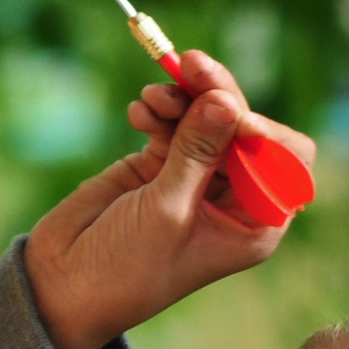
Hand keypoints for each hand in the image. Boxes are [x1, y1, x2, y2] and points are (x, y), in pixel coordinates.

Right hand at [24, 51, 316, 348]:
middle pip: (244, 127)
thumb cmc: (125, 268)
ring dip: (183, 98)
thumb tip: (227, 99)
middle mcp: (233, 198)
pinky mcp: (162, 163)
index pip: (284, 159)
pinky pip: (173, 121)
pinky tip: (138, 113)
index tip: (223, 113)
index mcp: (254, 224)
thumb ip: (197, 150)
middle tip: (188, 63)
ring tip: (151, 96)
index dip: (261, 130)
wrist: (64, 285)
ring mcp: (196, 178)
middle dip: (217, 95)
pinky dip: (159, 110)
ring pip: (207, 116)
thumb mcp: (167, 210)